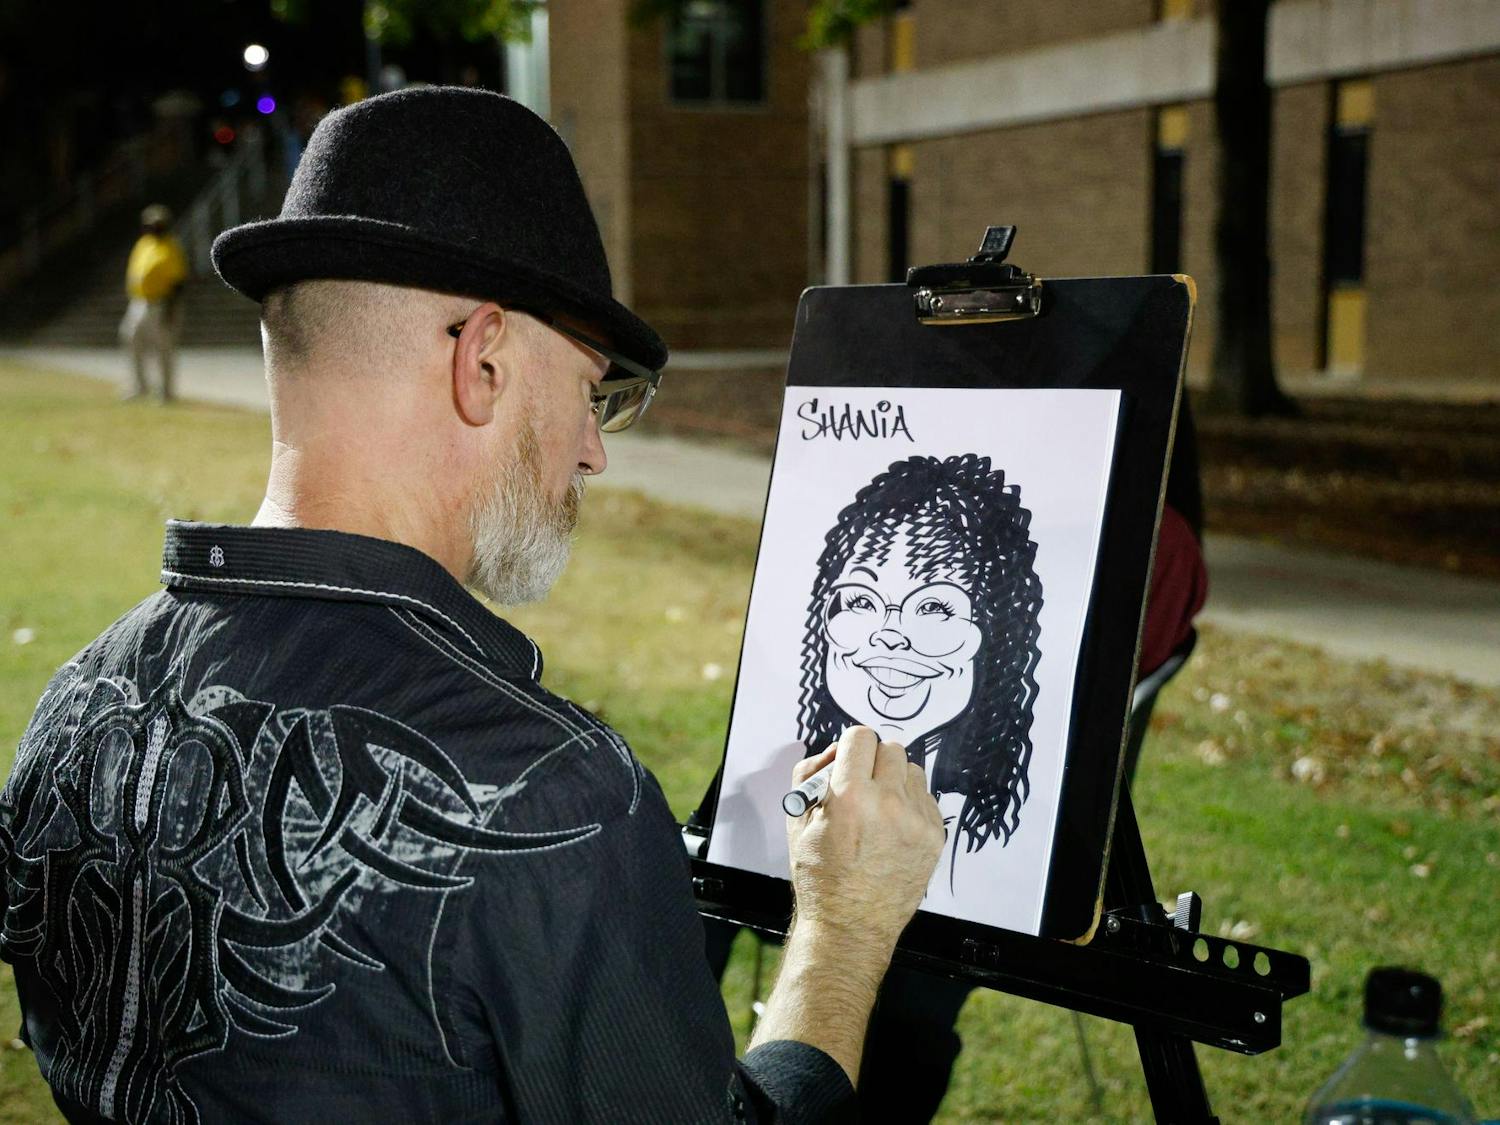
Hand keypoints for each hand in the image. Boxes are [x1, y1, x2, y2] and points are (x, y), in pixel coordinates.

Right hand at [784, 726, 944, 954]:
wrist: (851, 927)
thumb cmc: (821, 877)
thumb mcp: (797, 822)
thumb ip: (810, 775)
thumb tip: (835, 752)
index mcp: (850, 796)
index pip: (860, 736)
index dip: (849, 747)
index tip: (846, 762)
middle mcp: (888, 804)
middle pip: (890, 747)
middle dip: (872, 761)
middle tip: (861, 785)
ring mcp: (917, 821)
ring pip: (912, 769)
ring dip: (895, 779)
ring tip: (879, 808)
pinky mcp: (935, 836)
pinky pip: (926, 797)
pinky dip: (911, 803)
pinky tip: (894, 827)